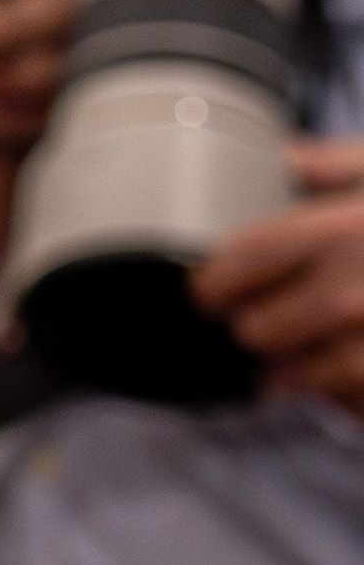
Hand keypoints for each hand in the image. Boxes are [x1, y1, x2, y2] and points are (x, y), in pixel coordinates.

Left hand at [197, 143, 363, 410]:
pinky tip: (357, 371)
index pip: (234, 268)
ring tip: (312, 352)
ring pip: (303, 379)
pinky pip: (353, 407)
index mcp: (336, 233)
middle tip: (268, 319)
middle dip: (256, 327)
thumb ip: (331, 164)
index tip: (214, 287)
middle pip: (258, 331)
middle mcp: (352, 296)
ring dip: (299, 370)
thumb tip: (274, 157)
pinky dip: (348, 397)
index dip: (214, 282)